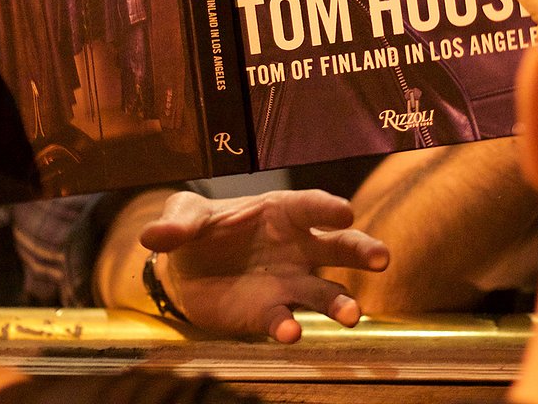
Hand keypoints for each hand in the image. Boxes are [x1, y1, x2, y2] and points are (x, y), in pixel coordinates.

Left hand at [139, 189, 389, 343]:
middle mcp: (297, 246)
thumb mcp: (184, 215)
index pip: (311, 206)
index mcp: (282, 211)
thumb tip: (155, 235)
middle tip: (382, 259)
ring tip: (352, 317)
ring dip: (340, 303)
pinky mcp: (270, 312)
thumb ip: (176, 222)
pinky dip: (288, 326)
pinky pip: (285, 319)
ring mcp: (289, 281)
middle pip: (339, 246)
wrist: (185, 271)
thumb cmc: (197, 230)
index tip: (345, 212)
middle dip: (363, 251)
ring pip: (325, 292)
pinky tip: (289, 332)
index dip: (328, 207)